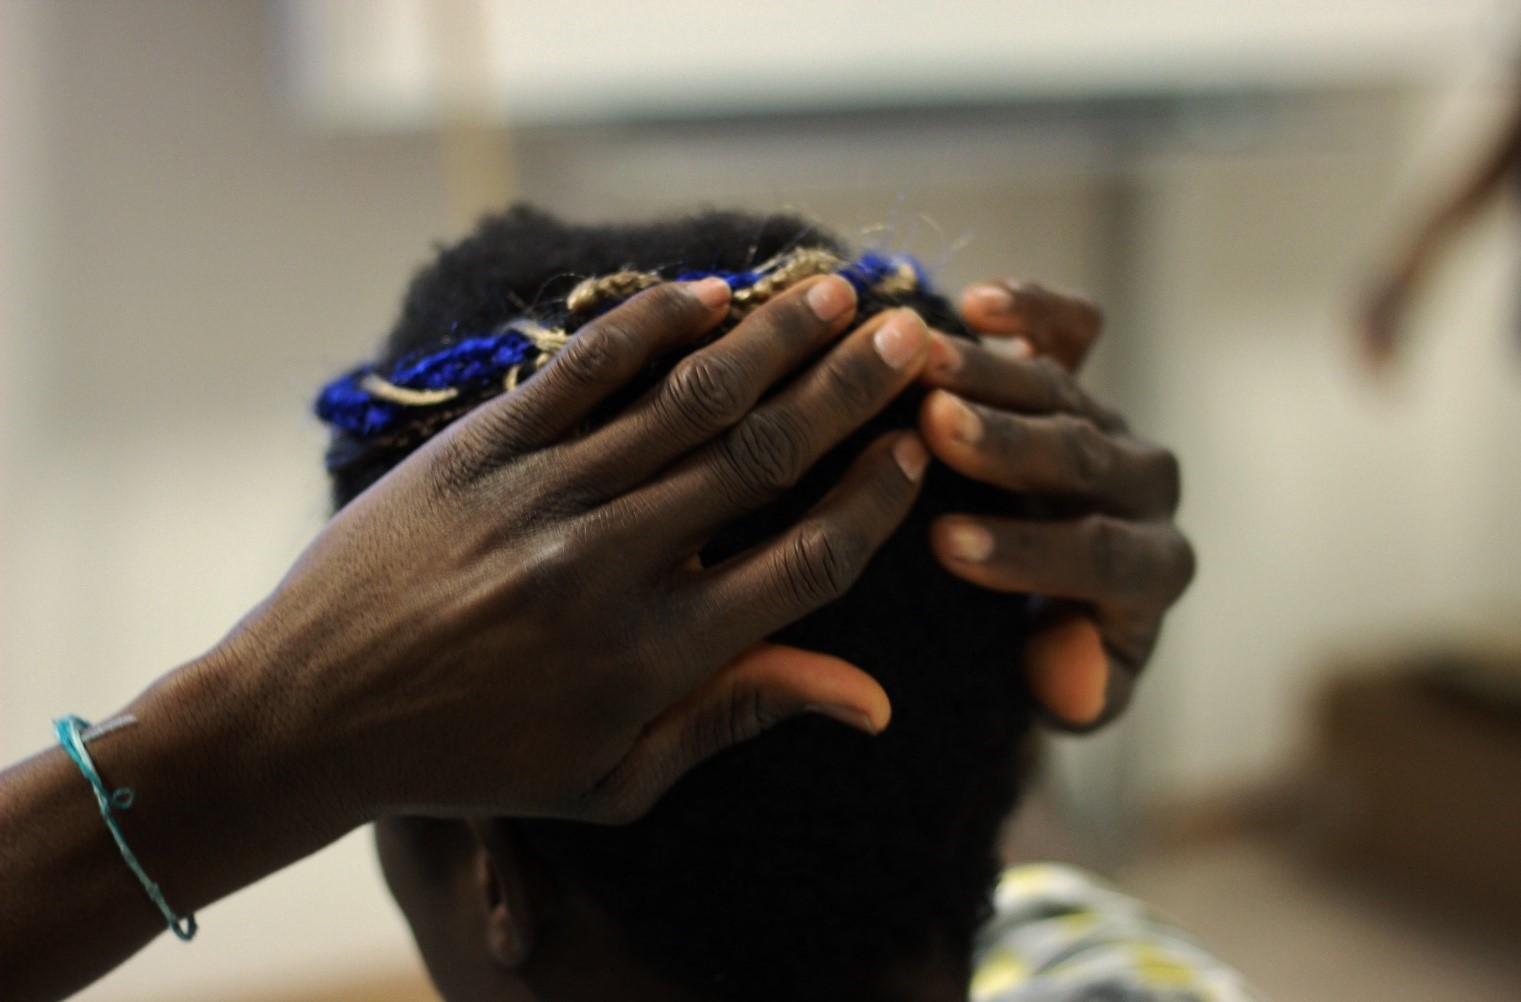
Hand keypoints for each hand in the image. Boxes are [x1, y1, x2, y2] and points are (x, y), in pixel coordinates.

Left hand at [217, 275, 930, 823]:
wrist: (307, 715)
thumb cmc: (475, 760)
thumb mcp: (614, 776)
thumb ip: (739, 715)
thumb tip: (873, 699)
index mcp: (657, 657)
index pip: (805, 560)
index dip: (875, 498)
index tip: (915, 448)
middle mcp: (613, 565)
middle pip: (765, 456)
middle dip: (852, 389)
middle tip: (911, 336)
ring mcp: (546, 497)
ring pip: (687, 399)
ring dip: (774, 338)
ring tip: (837, 293)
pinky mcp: (484, 449)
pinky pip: (585, 368)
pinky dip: (652, 324)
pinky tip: (709, 294)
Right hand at [918, 280, 1194, 729]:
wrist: (1044, 597)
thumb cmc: (1044, 651)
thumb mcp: (1069, 694)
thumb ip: (1080, 694)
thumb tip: (1070, 677)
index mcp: (1154, 568)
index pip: (1101, 556)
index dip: (1027, 549)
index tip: (948, 542)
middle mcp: (1144, 488)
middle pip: (1084, 457)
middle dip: (1008, 443)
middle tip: (936, 425)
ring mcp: (1111, 423)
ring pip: (1063, 389)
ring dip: (990, 370)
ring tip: (921, 359)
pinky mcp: (1081, 375)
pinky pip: (1075, 329)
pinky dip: (1035, 307)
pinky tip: (976, 301)